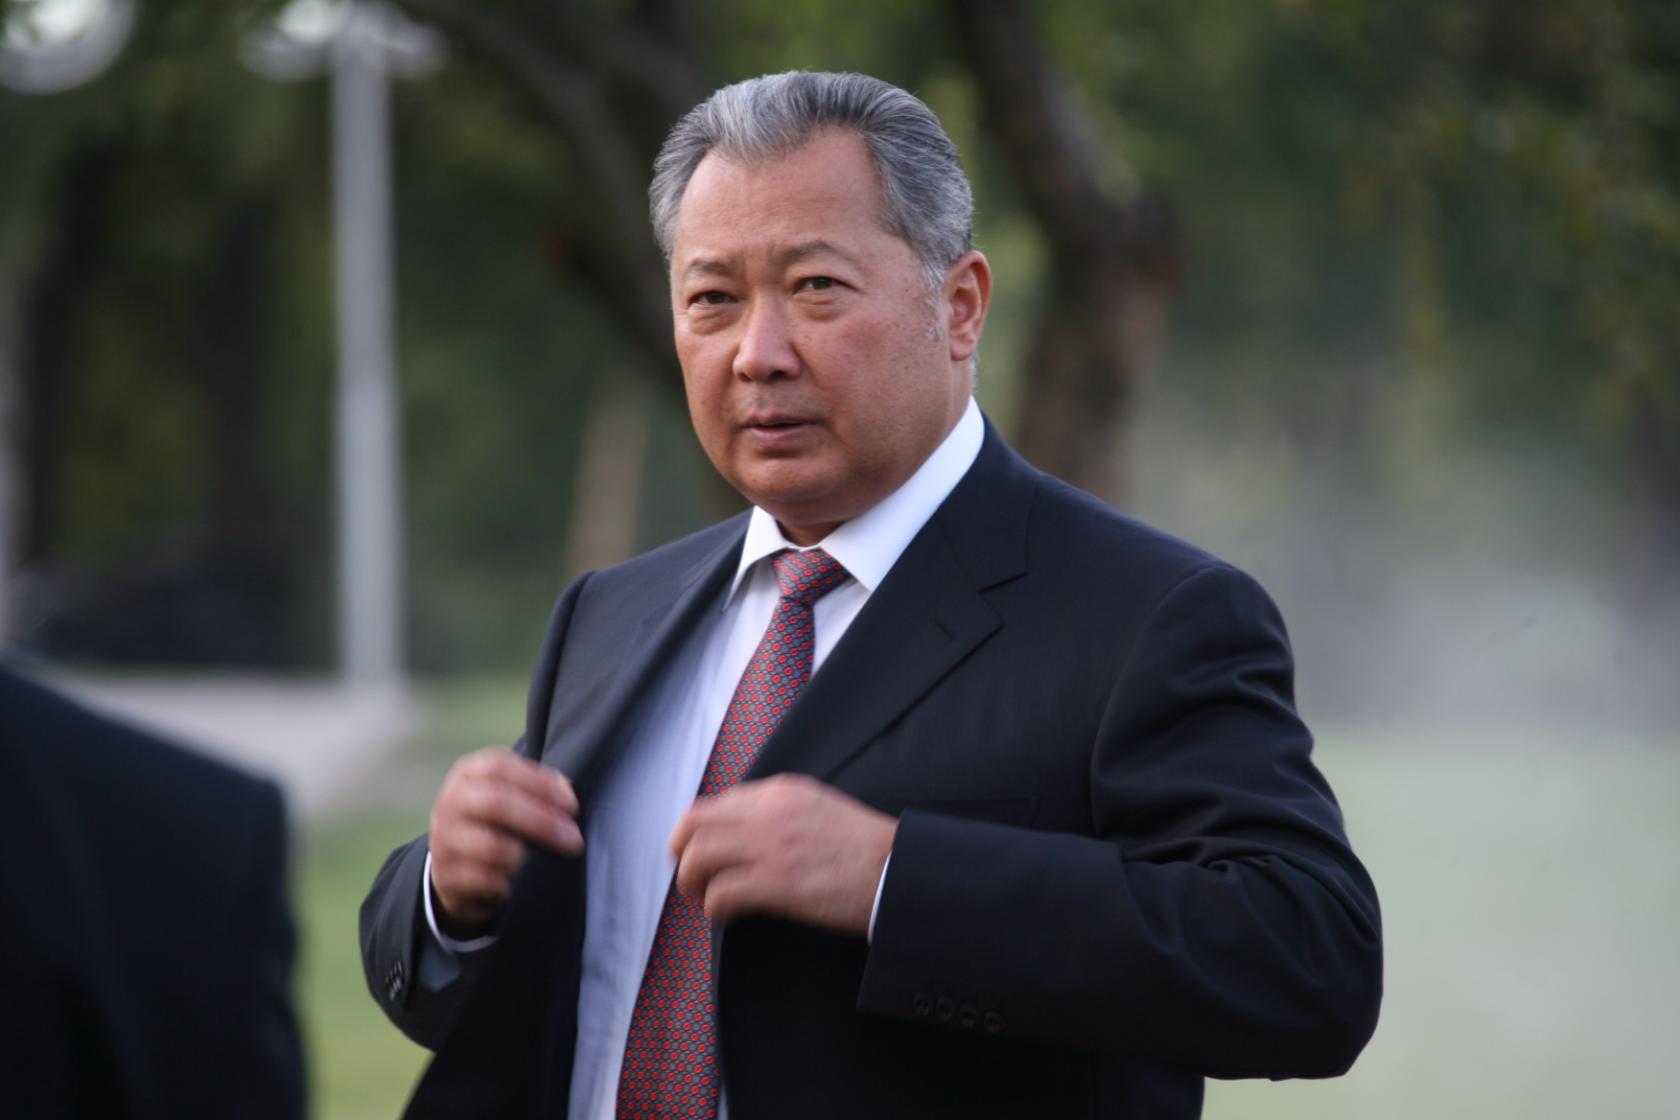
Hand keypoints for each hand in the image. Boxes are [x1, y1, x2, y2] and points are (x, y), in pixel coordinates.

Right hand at [428, 747, 582, 937]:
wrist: (450, 860)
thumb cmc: (492, 819)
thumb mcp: (507, 793)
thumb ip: (535, 787)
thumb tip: (568, 794)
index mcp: (468, 775)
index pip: (500, 767)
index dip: (540, 783)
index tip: (571, 805)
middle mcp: (451, 803)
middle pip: (497, 804)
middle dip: (542, 822)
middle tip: (573, 839)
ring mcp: (443, 839)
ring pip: (490, 847)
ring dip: (521, 856)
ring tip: (532, 863)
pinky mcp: (444, 875)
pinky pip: (482, 881)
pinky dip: (504, 884)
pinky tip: (512, 885)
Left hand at [669, 773, 896, 936]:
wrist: (898, 870)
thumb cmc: (866, 848)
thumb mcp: (820, 808)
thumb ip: (782, 812)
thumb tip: (750, 833)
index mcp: (781, 791)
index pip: (719, 802)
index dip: (702, 829)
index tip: (703, 850)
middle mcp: (769, 812)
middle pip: (695, 822)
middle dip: (682, 850)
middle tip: (689, 874)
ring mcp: (770, 847)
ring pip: (699, 856)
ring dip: (692, 881)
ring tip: (704, 897)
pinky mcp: (776, 883)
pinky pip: (721, 893)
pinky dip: (714, 907)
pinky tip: (725, 914)